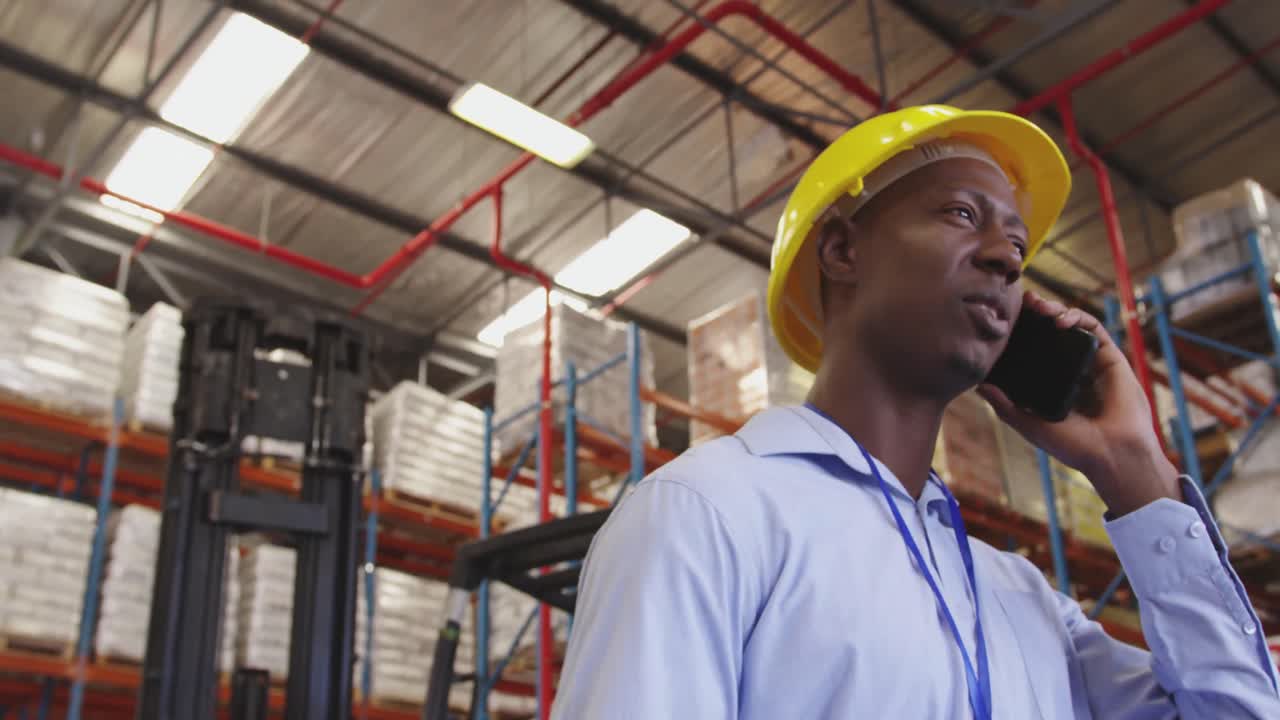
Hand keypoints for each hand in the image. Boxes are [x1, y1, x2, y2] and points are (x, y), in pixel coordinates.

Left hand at [977, 291, 1180, 515]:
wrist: (1112, 454)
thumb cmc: (1073, 446)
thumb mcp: (1030, 424)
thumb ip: (1005, 406)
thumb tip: (978, 385)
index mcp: (1052, 383)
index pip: (1033, 350)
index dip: (1021, 332)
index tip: (1005, 318)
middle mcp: (1070, 370)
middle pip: (1051, 333)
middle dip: (1036, 314)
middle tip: (1022, 303)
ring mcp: (1091, 363)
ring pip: (1072, 326)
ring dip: (1055, 310)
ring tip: (1040, 308)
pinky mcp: (1111, 358)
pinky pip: (1094, 329)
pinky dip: (1078, 318)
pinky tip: (1061, 320)